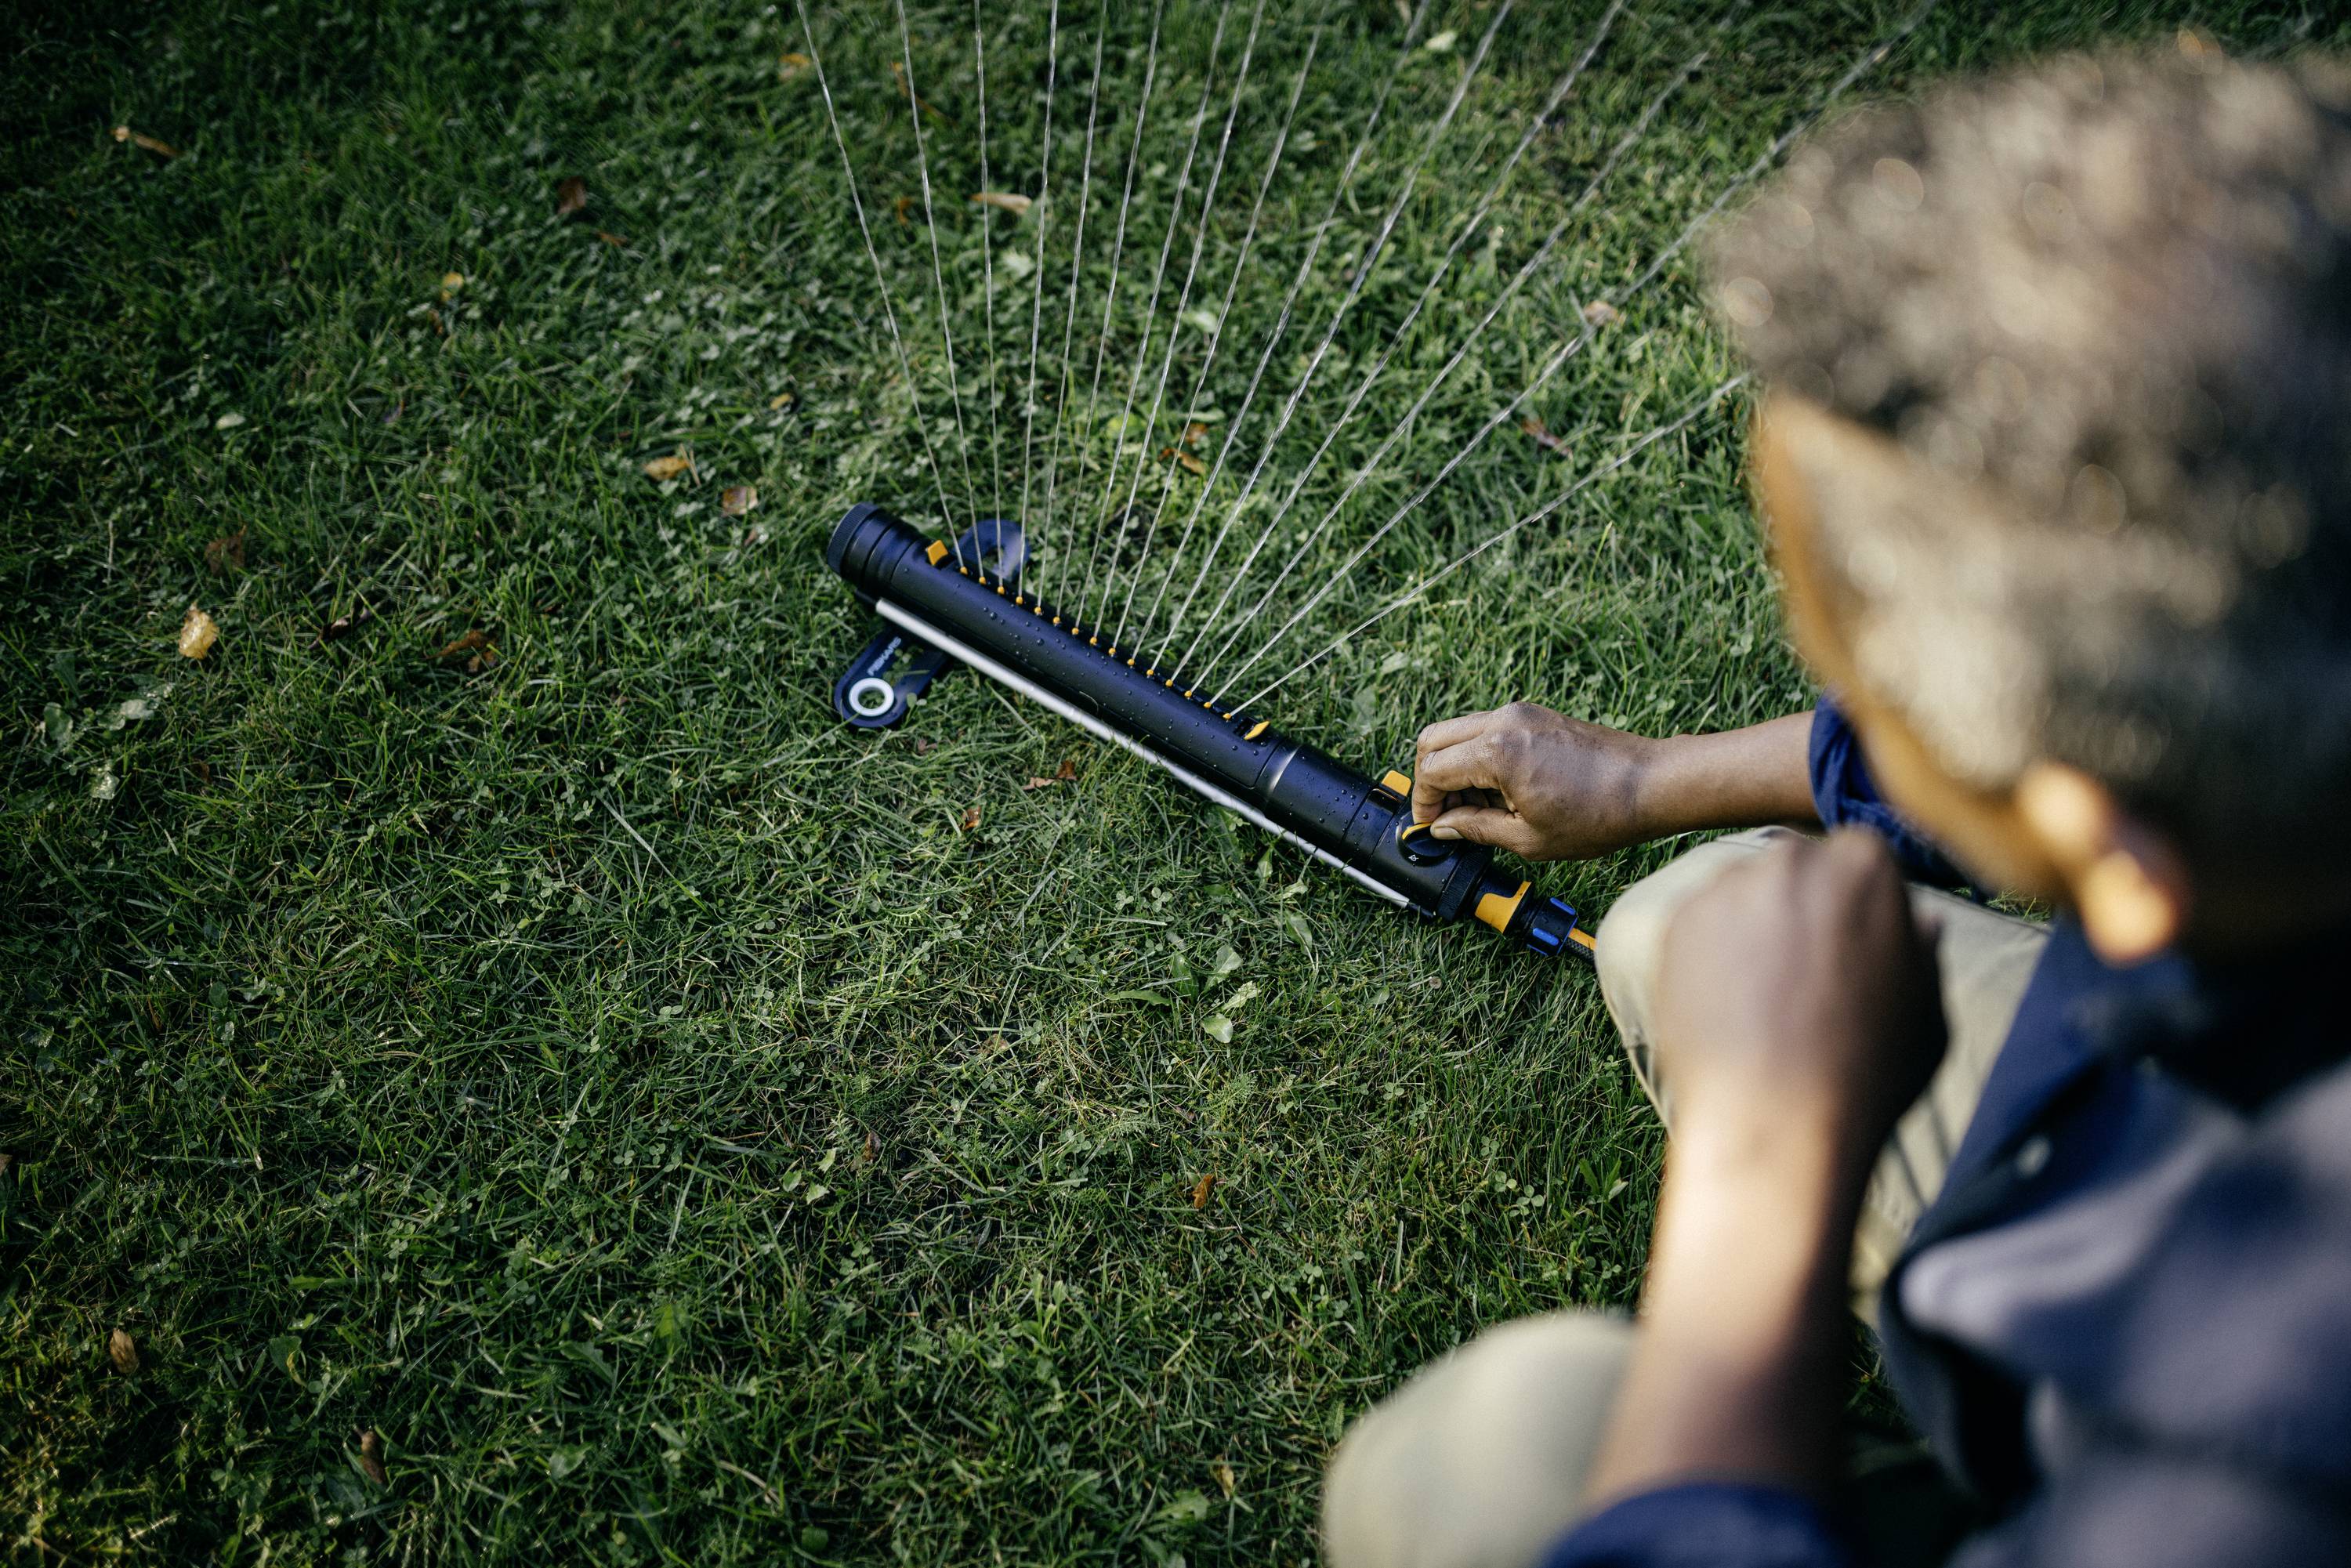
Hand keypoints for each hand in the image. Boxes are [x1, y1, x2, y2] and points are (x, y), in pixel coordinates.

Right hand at [1412, 702, 1661, 860]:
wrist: (1651, 783)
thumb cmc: (1600, 814)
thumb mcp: (1529, 838)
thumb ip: (1476, 828)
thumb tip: (1444, 827)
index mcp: (1498, 752)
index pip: (1434, 771)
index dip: (1425, 803)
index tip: (1430, 825)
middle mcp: (1504, 721)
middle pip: (1434, 740)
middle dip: (1431, 779)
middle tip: (1446, 813)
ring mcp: (1520, 713)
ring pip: (1459, 730)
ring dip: (1455, 765)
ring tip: (1478, 806)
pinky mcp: (1535, 714)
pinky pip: (1487, 728)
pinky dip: (1479, 754)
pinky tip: (1500, 789)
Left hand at [1653, 830, 1945, 1172]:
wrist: (1774, 1120)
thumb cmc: (1868, 1074)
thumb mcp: (1927, 1013)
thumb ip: (1922, 954)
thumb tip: (1921, 922)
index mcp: (1866, 863)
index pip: (1858, 861)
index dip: (1856, 908)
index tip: (1853, 950)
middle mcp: (1793, 858)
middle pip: (1798, 870)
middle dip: (1802, 909)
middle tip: (1806, 977)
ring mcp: (1728, 887)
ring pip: (1745, 894)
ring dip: (1754, 928)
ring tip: (1764, 1000)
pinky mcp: (1678, 921)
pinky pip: (1702, 925)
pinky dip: (1711, 955)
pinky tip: (1728, 1005)